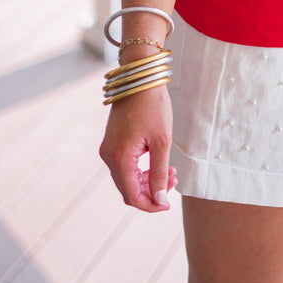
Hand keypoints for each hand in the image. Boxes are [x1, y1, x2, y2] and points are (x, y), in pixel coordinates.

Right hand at [99, 84, 176, 211]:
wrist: (139, 78)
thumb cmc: (153, 106)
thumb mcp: (162, 141)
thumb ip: (160, 172)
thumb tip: (160, 199)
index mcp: (119, 157)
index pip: (132, 196)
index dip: (151, 205)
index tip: (168, 203)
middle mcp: (108, 156)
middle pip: (128, 189)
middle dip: (151, 192)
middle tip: (174, 181)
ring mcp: (108, 148)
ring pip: (126, 178)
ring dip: (147, 181)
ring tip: (170, 172)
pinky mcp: (112, 142)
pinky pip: (124, 166)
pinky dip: (140, 170)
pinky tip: (158, 164)